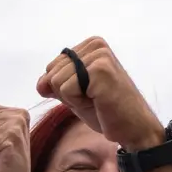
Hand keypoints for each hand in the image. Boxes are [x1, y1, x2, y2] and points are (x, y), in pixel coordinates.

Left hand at [36, 38, 164, 151]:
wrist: (130, 126)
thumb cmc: (104, 109)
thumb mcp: (73, 93)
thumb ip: (55, 84)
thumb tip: (41, 83)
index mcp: (90, 46)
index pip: (51, 67)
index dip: (64, 87)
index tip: (87, 92)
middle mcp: (96, 45)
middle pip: (52, 72)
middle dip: (66, 92)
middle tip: (92, 97)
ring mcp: (99, 55)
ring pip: (56, 81)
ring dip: (73, 98)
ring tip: (96, 99)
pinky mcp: (100, 69)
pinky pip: (66, 90)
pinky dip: (77, 102)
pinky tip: (98, 101)